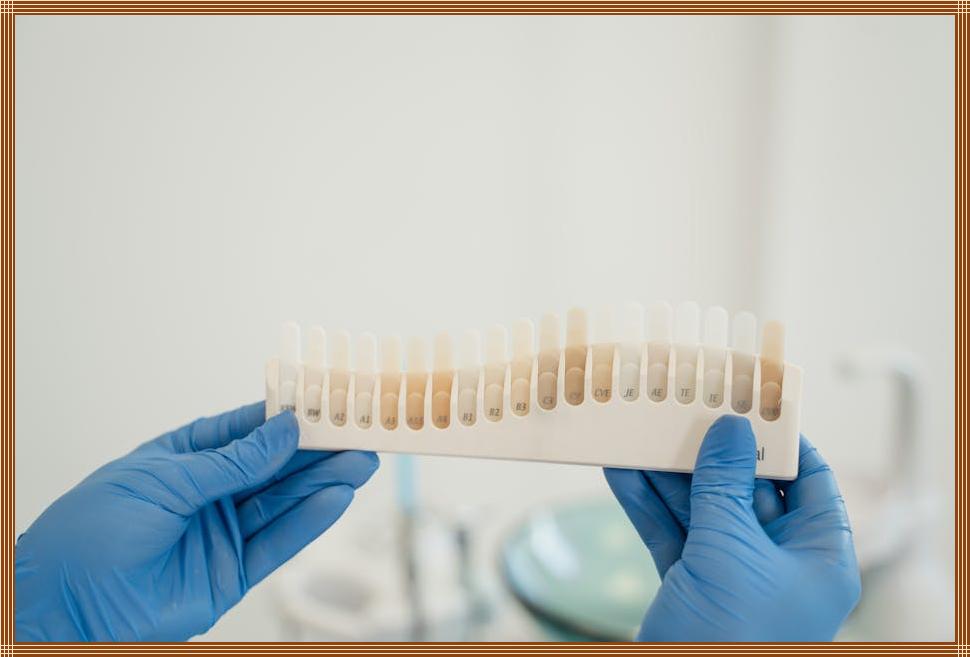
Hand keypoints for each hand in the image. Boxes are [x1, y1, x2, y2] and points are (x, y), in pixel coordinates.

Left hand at [15, 402, 378, 641]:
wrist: (65, 609)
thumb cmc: (91, 534)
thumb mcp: (162, 482)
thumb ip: (230, 462)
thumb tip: (284, 430)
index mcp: (181, 460)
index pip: (243, 431)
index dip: (284, 417)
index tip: (325, 402)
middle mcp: (206, 494)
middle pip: (272, 467)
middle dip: (316, 450)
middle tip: (359, 432)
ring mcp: (221, 534)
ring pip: (282, 502)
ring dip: (323, 482)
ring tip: (362, 461)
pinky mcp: (232, 573)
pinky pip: (277, 543)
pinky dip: (309, 522)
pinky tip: (336, 498)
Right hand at [604, 415, 859, 641]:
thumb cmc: (731, 637)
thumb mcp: (731, 550)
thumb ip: (725, 485)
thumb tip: (729, 427)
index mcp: (816, 555)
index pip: (810, 478)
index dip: (781, 437)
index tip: (748, 398)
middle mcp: (778, 561)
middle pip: (746, 487)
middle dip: (710, 449)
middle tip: (682, 406)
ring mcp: (731, 573)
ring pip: (700, 506)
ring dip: (668, 471)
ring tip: (641, 428)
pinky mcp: (690, 584)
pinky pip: (670, 532)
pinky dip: (645, 503)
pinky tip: (620, 471)